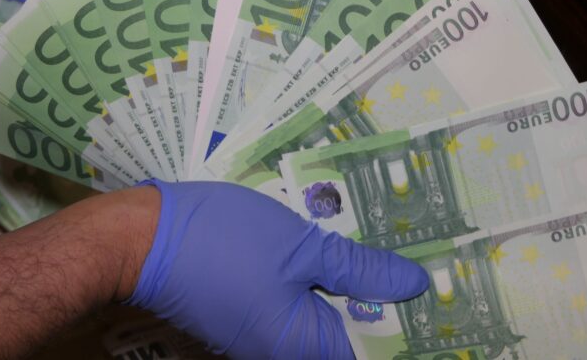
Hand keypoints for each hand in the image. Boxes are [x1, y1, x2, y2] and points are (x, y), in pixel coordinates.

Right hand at [128, 180, 428, 358]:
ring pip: (323, 316)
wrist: (143, 238)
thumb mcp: (301, 247)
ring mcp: (264, 335)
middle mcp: (285, 352)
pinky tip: (333, 250)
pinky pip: (297, 305)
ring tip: (383, 250)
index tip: (443, 298)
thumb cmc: (225, 241)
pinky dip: (319, 282)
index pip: (373, 351)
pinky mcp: (248, 313)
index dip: (408, 327)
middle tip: (415, 259)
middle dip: (382, 300)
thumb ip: (359, 269)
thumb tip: (415, 286)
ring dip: (351, 287)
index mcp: (305, 348)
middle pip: (349, 335)